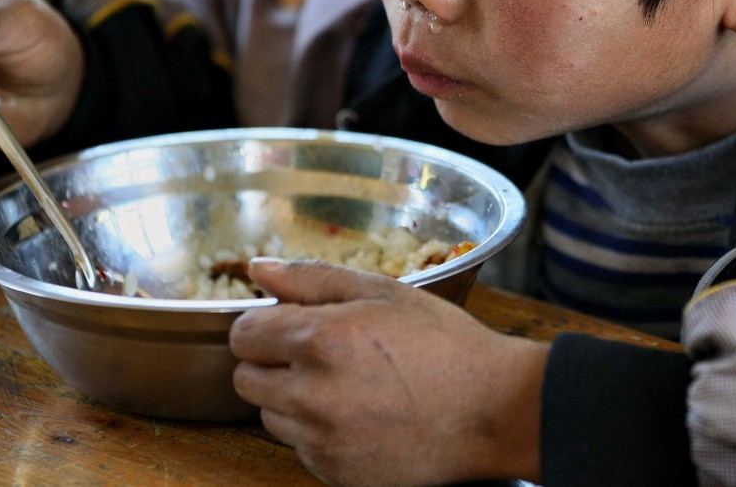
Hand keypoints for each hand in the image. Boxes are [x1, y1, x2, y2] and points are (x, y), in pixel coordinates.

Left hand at [230, 260, 547, 486]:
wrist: (492, 410)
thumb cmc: (445, 344)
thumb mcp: (384, 292)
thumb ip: (312, 278)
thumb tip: (259, 269)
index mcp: (320, 339)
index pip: (243, 334)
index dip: (264, 324)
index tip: (289, 325)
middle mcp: (311, 393)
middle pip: (245, 378)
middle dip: (272, 362)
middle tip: (319, 354)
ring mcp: (321, 439)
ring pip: (269, 417)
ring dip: (292, 400)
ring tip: (344, 385)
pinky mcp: (333, 473)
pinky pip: (300, 449)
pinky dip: (318, 432)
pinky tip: (359, 414)